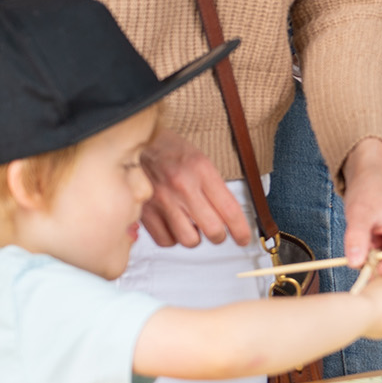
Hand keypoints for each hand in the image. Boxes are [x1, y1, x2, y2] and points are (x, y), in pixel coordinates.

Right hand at [140, 128, 251, 246]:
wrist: (137, 142)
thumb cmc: (170, 150)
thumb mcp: (201, 160)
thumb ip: (216, 188)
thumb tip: (230, 217)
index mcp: (201, 170)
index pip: (230, 210)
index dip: (241, 231)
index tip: (243, 238)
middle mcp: (183, 186)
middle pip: (212, 230)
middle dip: (219, 236)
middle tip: (218, 232)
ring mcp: (162, 200)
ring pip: (189, 240)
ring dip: (195, 238)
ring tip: (192, 226)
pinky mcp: (145, 210)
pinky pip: (166, 240)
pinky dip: (173, 238)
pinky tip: (174, 226)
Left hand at [340, 138, 381, 277]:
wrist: (368, 177)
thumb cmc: (369, 190)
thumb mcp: (360, 214)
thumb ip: (357, 239)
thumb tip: (354, 265)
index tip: (371, 263)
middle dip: (381, 268)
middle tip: (362, 254)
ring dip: (373, 263)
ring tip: (363, 243)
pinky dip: (370, 258)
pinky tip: (364, 242)